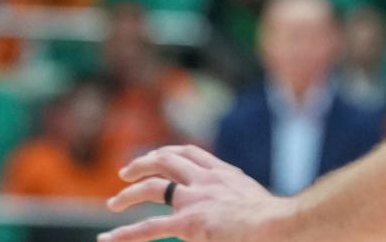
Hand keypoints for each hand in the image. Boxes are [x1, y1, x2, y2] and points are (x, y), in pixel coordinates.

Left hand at [99, 145, 292, 241]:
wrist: (278, 224)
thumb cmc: (276, 219)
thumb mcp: (253, 200)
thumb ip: (236, 199)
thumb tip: (231, 210)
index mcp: (224, 173)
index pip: (191, 153)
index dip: (168, 152)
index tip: (156, 157)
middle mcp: (207, 180)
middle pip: (166, 160)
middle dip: (143, 164)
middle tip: (126, 172)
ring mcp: (196, 199)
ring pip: (153, 187)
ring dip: (128, 193)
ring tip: (113, 203)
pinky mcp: (190, 223)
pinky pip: (149, 227)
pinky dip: (125, 234)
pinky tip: (107, 239)